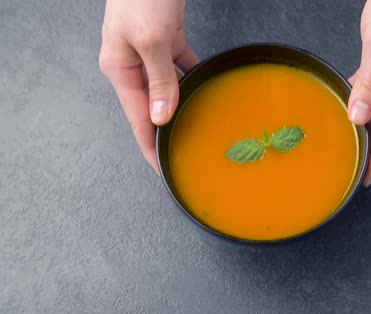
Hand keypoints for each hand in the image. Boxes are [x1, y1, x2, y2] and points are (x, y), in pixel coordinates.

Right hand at [99, 0, 198, 172]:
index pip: (136, 120)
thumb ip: (159, 80)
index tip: (163, 170)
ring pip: (167, 90)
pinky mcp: (165, 40)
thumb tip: (162, 116)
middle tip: (185, 154)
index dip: (150, 148)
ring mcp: (148, 53)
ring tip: (197, 126)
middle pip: (151, 108)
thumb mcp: (150, 41)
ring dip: (181, 106)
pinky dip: (192, 76)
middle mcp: (132, 66)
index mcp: (120, 70)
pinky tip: (204, 85)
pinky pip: (179, 67)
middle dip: (167, 131)